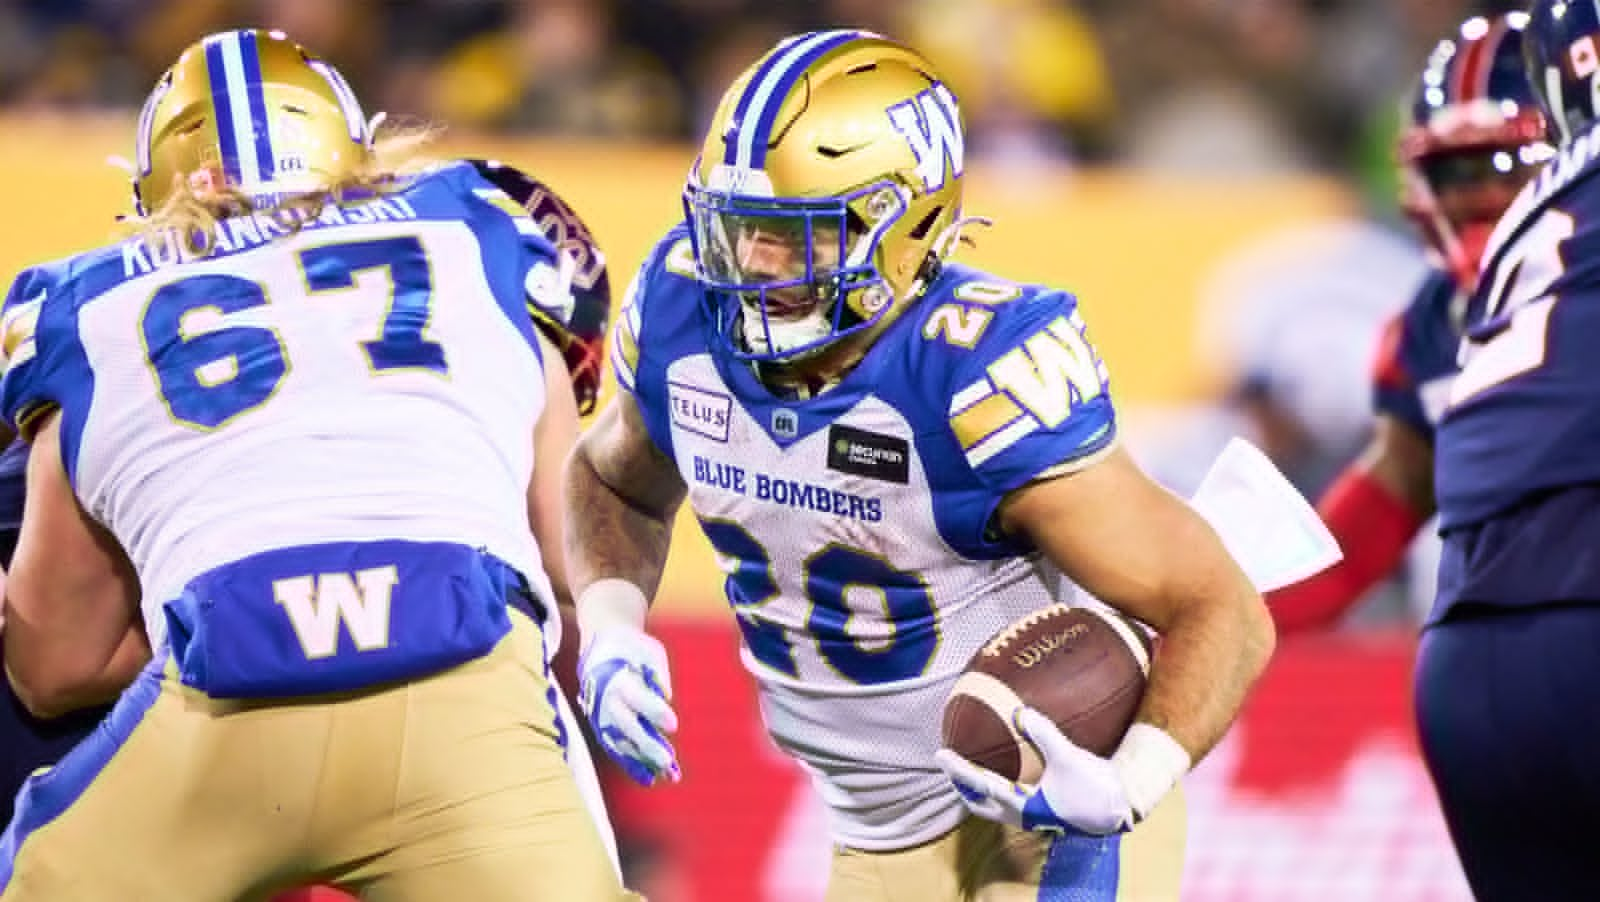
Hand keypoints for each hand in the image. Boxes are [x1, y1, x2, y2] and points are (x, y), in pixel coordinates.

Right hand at [578, 623, 679, 786]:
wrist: (601, 646)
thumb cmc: (632, 648)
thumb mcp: (648, 651)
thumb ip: (658, 673)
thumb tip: (666, 697)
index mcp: (615, 677)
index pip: (636, 697)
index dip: (654, 711)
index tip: (674, 724)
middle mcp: (605, 700)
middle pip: (626, 726)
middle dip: (647, 745)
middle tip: (668, 760)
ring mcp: (600, 717)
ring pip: (620, 743)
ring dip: (642, 762)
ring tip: (666, 776)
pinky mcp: (600, 727)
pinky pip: (615, 749)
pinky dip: (631, 764)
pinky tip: (649, 778)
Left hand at [936, 707, 1184, 835]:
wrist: (1119, 808)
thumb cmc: (1094, 787)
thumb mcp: (1068, 757)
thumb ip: (1043, 733)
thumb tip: (1021, 711)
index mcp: (1022, 805)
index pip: (981, 785)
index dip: (958, 769)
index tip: (940, 754)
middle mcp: (1022, 815)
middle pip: (979, 803)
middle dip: (961, 785)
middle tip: (948, 765)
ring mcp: (1032, 817)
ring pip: (993, 806)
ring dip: (977, 789)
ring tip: (969, 769)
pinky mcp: (1042, 813)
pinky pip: (1010, 800)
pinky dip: (998, 786)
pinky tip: (1006, 769)